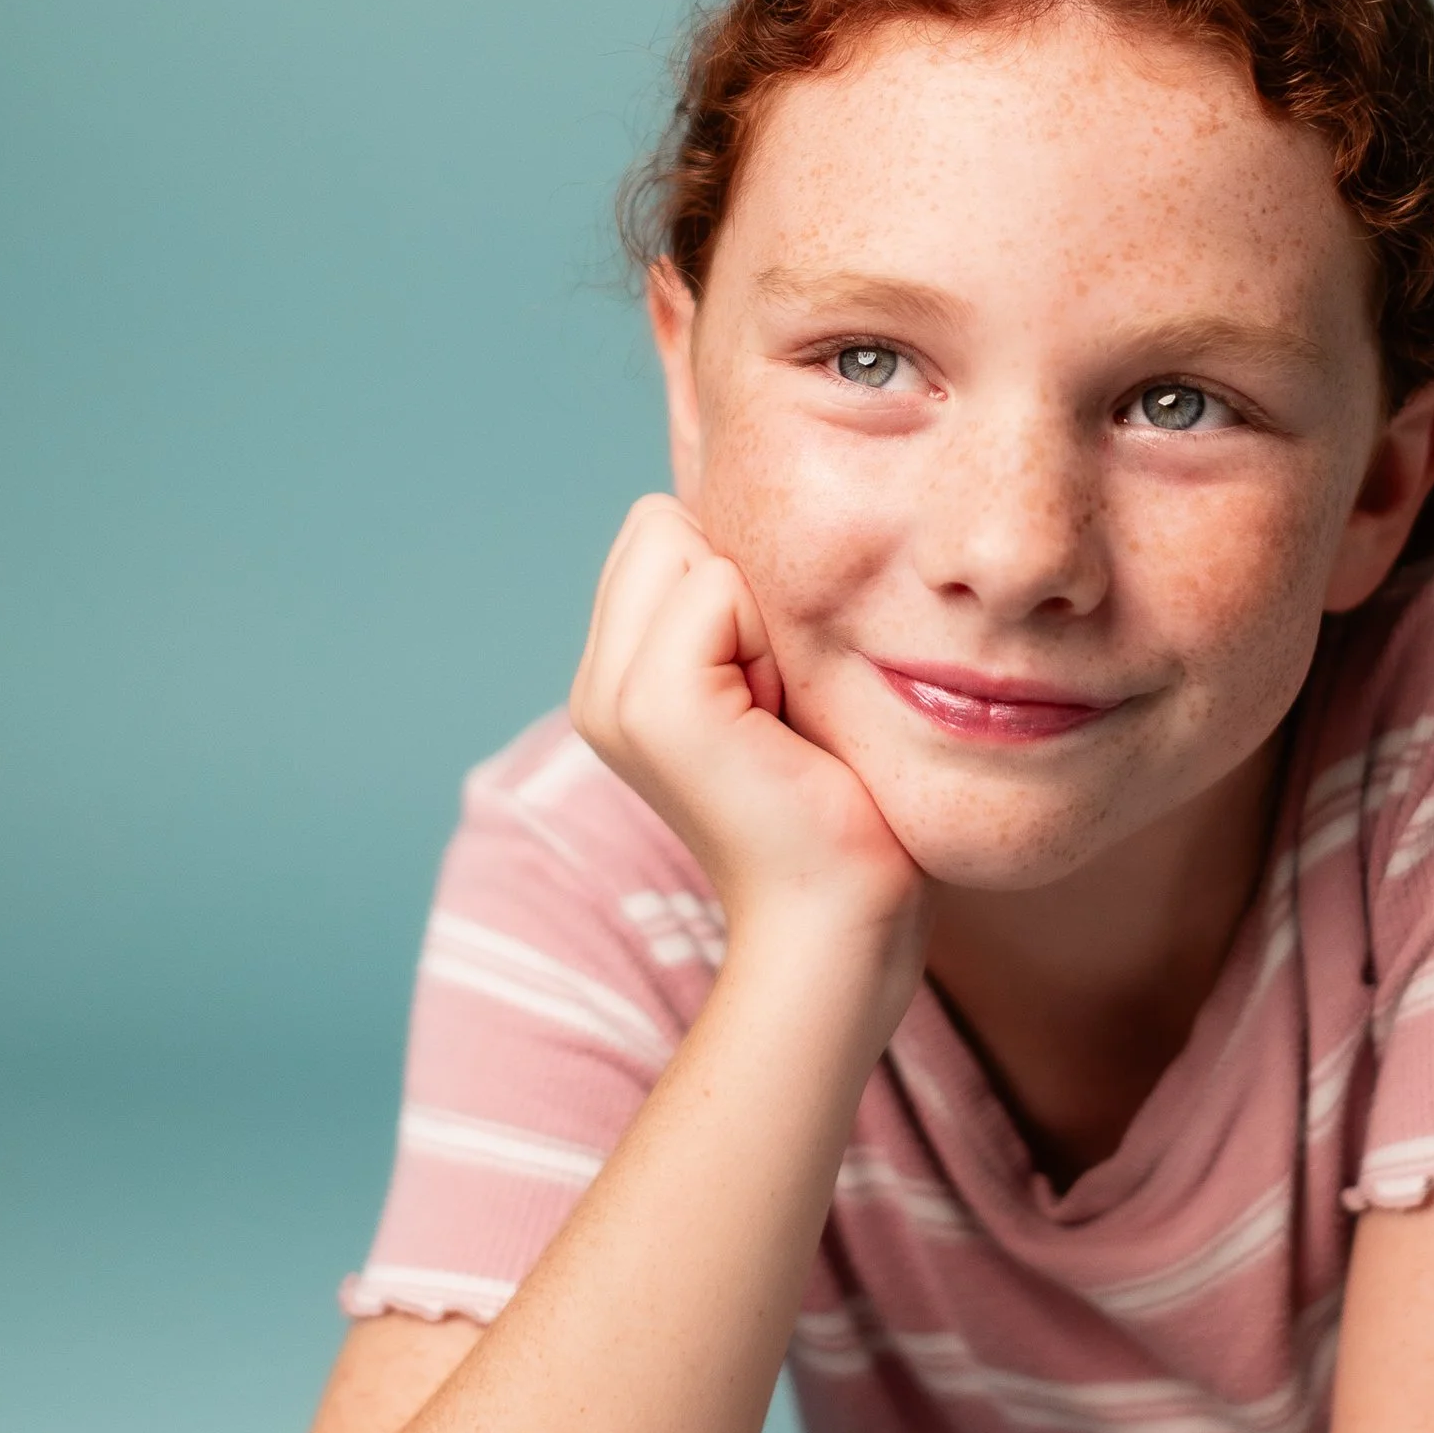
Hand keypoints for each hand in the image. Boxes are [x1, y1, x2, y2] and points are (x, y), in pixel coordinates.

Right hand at [571, 495, 927, 989]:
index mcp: (617, 677)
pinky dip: (765, 636)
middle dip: (739, 584)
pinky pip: (716, 586)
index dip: (739, 582)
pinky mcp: (654, 707)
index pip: (660, 528)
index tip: (775, 685)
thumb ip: (735, 607)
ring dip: (756, 610)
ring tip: (777, 710)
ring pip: (684, 541)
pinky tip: (779, 722)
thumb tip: (742, 512)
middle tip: (776, 696)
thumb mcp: (774, 681)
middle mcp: (596, 685)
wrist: (837, 920)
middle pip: (661, 522)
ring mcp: (613, 698)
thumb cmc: (834, 804)